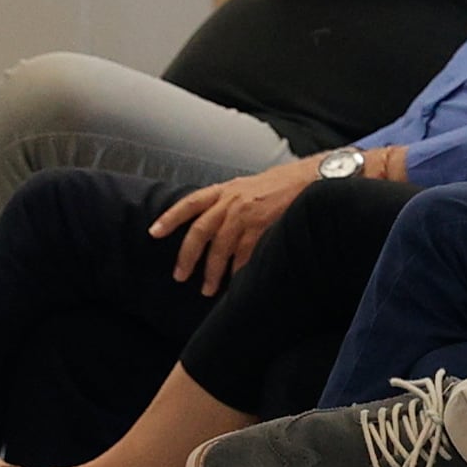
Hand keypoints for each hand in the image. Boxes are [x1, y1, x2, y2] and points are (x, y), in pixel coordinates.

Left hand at [151, 161, 318, 289]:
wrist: (312, 178)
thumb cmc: (281, 185)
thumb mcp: (247, 187)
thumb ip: (228, 202)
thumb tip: (213, 225)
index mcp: (225, 190)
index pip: (190, 203)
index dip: (170, 218)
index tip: (154, 232)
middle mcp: (231, 201)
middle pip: (200, 231)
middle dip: (188, 256)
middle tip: (180, 276)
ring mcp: (246, 214)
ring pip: (220, 247)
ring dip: (212, 271)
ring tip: (207, 288)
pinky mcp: (263, 226)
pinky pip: (244, 254)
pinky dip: (237, 270)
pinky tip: (234, 281)